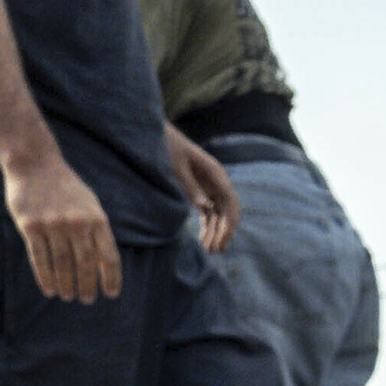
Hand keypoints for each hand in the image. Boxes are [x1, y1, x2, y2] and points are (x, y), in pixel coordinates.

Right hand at [2, 153, 122, 305]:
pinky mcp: (30, 225)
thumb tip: (105, 261)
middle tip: (86, 300)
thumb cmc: (64, 186)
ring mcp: (53, 224)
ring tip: (67, 296)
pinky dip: (45, 276)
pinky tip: (48, 289)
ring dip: (66, 284)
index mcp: (96, 218)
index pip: (109, 255)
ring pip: (63, 264)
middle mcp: (77, 223)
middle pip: (86, 263)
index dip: (111, 278)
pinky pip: (39, 257)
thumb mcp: (89, 203)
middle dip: (88, 285)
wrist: (34, 163)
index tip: (111, 294)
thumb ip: (97, 229)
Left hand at [172, 132, 242, 256]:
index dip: (229, 221)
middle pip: (226, 210)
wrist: (156, 134)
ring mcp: (208, 186)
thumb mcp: (174, 164)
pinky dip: (207, 226)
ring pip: (218, 213)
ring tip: (210, 251)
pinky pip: (207, 211)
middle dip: (223, 231)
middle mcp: (215, 180)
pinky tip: (204, 240)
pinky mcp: (198, 190)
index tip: (225, 238)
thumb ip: (189, 184)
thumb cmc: (166, 145)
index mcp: (215, 172)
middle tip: (214, 251)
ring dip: (215, 232)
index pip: (229, 200)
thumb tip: (204, 206)